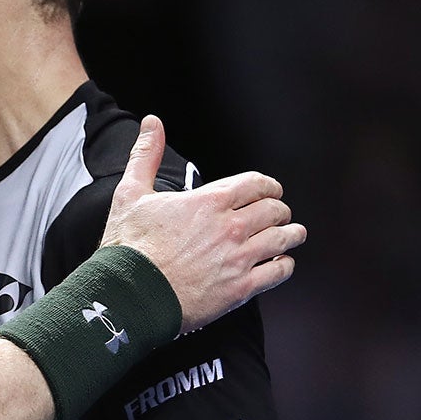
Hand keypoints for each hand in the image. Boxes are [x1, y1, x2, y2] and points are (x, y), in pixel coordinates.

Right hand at [100, 116, 304, 331]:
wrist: (128, 294)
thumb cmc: (128, 248)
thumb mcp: (131, 194)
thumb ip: (145, 155)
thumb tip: (152, 124)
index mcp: (209, 202)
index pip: (256, 183)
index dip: (268, 185)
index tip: (270, 190)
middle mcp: (230, 227)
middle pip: (274, 209)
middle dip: (279, 209)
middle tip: (279, 214)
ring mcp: (238, 258)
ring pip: (283, 239)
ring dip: (291, 234)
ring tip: (292, 235)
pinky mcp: (240, 288)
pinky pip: (279, 272)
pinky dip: (285, 266)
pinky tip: (281, 264)